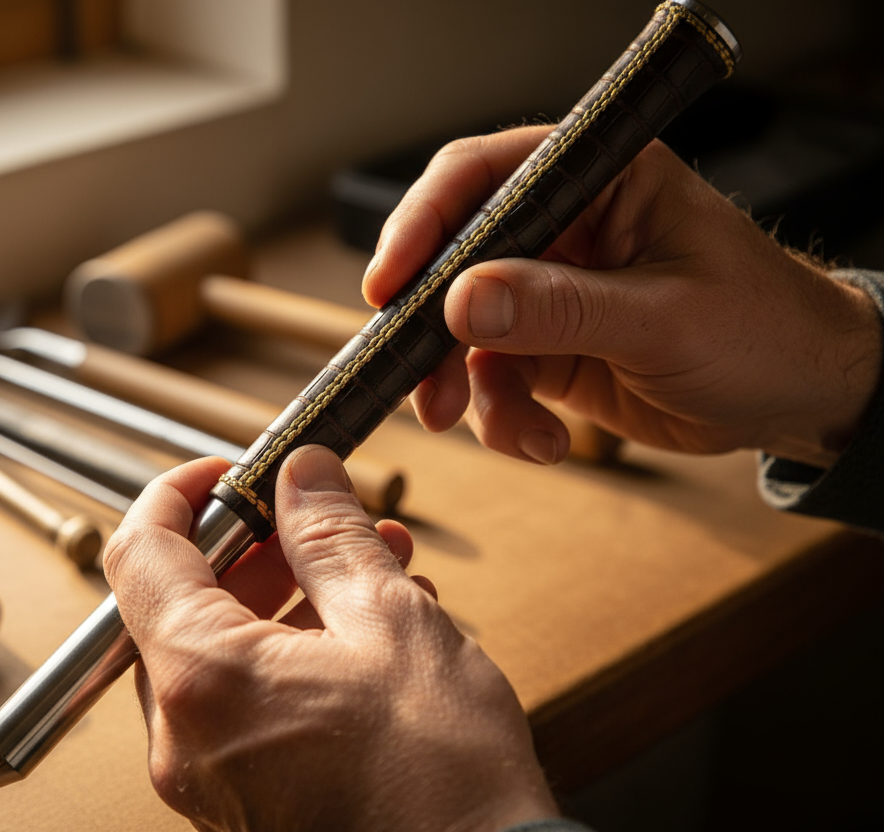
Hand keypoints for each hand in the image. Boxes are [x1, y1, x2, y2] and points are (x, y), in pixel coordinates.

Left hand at [104, 448, 558, 831]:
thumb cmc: (442, 778)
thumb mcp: (391, 621)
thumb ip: (330, 535)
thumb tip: (303, 478)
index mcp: (202, 679)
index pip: (141, 552)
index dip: (180, 493)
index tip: (228, 470)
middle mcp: (185, 736)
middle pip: (183, 603)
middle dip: (257, 546)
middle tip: (318, 516)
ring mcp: (210, 777)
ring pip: (222, 652)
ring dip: (286, 596)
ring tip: (370, 566)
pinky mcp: (245, 800)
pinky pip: (246, 702)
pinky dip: (291, 654)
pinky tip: (367, 631)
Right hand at [364, 126, 881, 468]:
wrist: (801, 399)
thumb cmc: (763, 330)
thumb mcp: (663, 317)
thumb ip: (561, 308)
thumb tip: (463, 302)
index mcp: (598, 180)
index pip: (483, 176)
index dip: (423, 222)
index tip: (388, 284)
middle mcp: (563, 228)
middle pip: (454, 260)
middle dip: (431, 327)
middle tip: (419, 380)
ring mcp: (549, 292)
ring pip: (462, 332)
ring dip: (462, 386)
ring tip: (494, 426)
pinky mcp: (547, 349)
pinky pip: (492, 381)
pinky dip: (503, 418)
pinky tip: (545, 442)